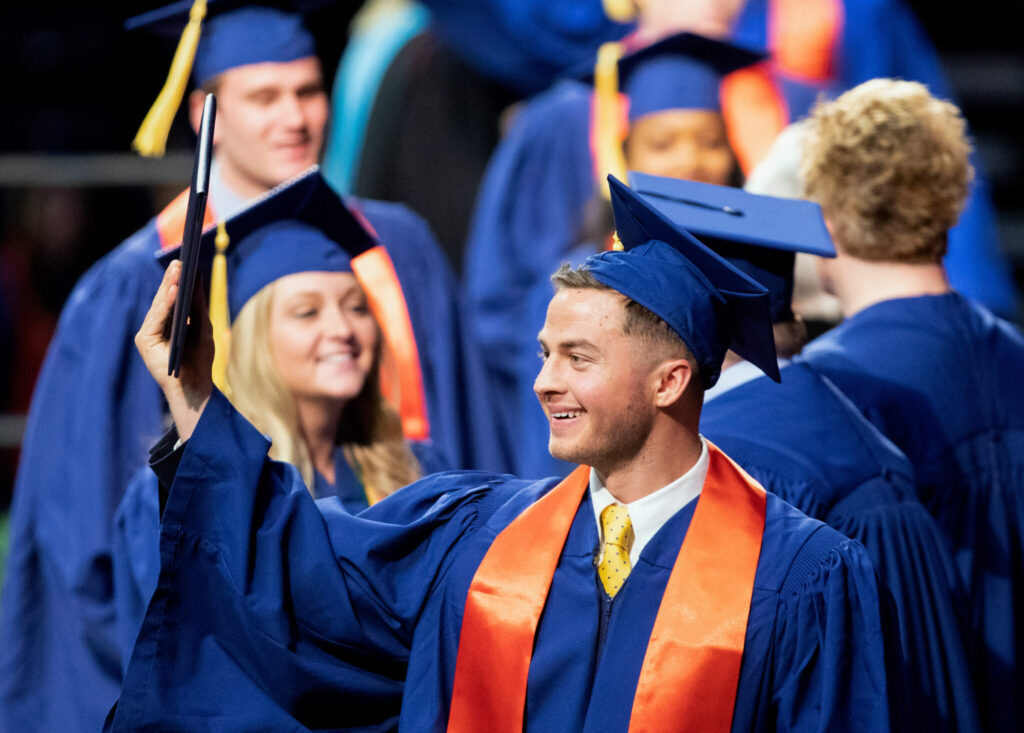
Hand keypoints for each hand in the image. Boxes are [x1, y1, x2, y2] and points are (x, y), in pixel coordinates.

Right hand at [136, 260, 214, 439]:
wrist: (196, 387)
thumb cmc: (200, 359)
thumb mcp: (203, 327)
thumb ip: (197, 305)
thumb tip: (196, 277)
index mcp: (167, 324)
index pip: (171, 298)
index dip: (176, 280)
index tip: (184, 262)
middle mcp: (155, 328)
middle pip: (162, 300)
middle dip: (171, 280)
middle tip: (179, 261)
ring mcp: (148, 335)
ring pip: (158, 307)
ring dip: (167, 288)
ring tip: (176, 272)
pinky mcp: (145, 342)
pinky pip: (156, 319)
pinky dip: (164, 305)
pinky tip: (172, 293)